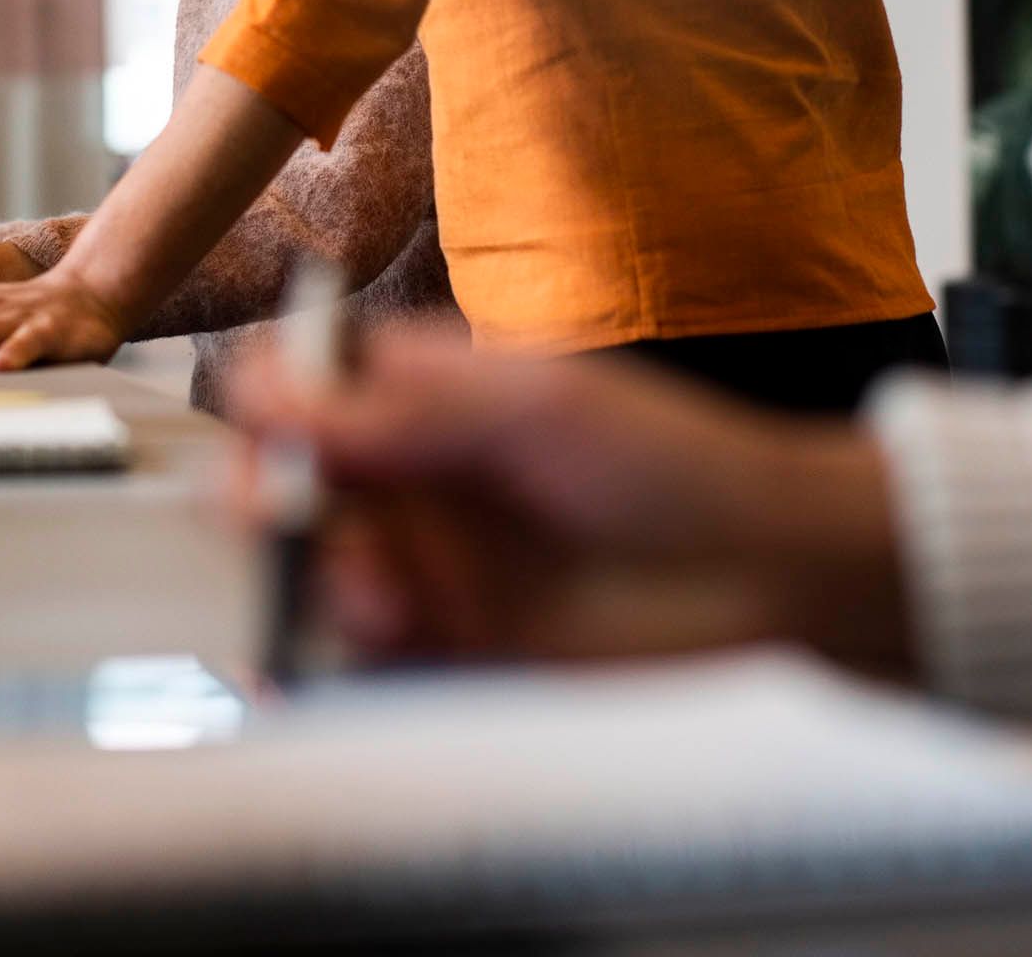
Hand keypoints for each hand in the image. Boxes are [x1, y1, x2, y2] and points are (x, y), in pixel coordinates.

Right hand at [229, 330, 912, 674]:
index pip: (309, 381)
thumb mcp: (534, 407)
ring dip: (323, 576)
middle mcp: (417, 472)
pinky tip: (375, 636)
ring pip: (321, 565)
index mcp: (427, 391)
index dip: (273, 398)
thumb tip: (277, 395)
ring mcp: (431, 557)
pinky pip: (363, 650)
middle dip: (268, 494)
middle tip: (277, 514)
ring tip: (380, 590)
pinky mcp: (453, 639)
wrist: (763, 570)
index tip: (269, 422)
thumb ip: (402, 411)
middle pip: (294, 478)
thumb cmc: (669, 459)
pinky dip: (342, 650)